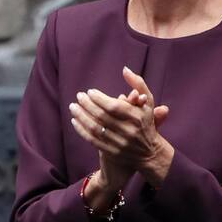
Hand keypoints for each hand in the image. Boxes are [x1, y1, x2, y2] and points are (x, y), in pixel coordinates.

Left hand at [74, 87, 169, 210]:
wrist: (149, 152)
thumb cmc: (146, 123)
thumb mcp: (148, 103)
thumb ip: (138, 85)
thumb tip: (125, 69)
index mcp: (137, 117)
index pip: (114, 106)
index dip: (99, 99)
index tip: (90, 92)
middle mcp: (129, 131)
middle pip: (102, 116)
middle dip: (87, 105)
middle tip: (79, 96)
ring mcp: (119, 143)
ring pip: (95, 128)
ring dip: (81, 116)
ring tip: (73, 107)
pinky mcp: (111, 152)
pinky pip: (92, 140)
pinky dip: (81, 130)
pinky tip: (75, 121)